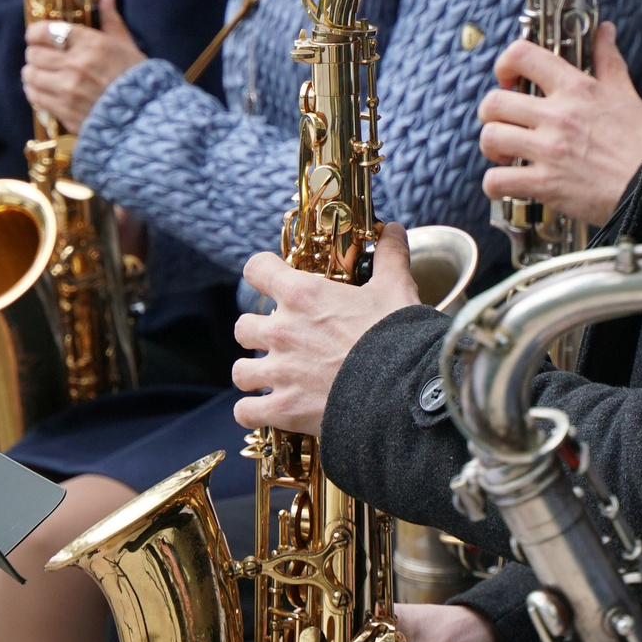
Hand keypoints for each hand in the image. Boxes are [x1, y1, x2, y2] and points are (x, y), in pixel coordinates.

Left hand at [23, 0, 144, 130]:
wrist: (143, 115)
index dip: (35, 33)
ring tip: (39, 74)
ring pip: (31, 75)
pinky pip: (35, 96)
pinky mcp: (63, 110)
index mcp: (90, 44)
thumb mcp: (125, 44)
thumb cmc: (136, 76)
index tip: (37, 36)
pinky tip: (42, 89)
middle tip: (41, 56)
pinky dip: (34, 91)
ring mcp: (67, 89)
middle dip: (35, 53)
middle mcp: (75, 65)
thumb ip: (111, 20)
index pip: (45, 32)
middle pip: (34, 54)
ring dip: (32, 73)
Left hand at [232, 224, 420, 437]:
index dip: (263, 272)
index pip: (256, 269)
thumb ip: (390, 256)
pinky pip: (245, 412)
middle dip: (258, 333)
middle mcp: (281, 331)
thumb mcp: (395, 289)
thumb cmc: (395, 336)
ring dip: (253, 374)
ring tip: (271, 378)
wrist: (400, 391)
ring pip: (240, 371)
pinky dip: (253, 412)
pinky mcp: (283, 409)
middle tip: (280, 340)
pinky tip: (266, 411)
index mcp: (302, 296)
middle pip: (243, 326)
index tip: (274, 280)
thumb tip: (393, 229)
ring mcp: (279, 373)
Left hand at [477, 24, 641, 228]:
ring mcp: (549, 150)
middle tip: (502, 121)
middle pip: (495, 101)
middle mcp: (558, 115)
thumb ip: (608, 60)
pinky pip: (497, 180)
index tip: (508, 79)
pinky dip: (495, 184)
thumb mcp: (625, 93)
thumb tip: (605, 31)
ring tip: (504, 153)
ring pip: (491, 137)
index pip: (522, 55)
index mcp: (576, 89)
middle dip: (491, 112)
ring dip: (491, 146)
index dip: (504, 64)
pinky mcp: (545, 184)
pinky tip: (508, 183)